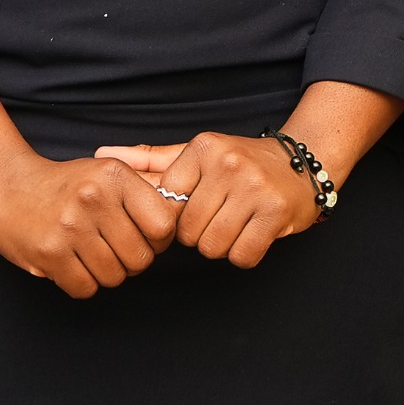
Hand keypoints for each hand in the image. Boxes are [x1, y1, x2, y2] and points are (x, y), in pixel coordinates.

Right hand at [0, 152, 183, 297]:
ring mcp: (70, 226)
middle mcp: (95, 198)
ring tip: (92, 254)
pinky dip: (84, 283)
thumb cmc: (67, 184)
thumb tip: (185, 214)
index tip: (146, 238)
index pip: (164, 225)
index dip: (160, 241)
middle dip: (133, 262)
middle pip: (141, 259)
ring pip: (114, 277)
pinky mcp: (49, 252)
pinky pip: (86, 288)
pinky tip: (74, 264)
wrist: (7, 185)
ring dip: (107, 274)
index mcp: (115, 176)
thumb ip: (145, 191)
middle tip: (116, 250)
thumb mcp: (107, 172)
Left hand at [99, 134, 319, 267]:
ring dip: (222, 245)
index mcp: (204, 148)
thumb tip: (100, 152)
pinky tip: (252, 234)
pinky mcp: (275, 212)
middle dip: (200, 234)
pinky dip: (244, 254)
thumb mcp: (196, 154)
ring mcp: (254, 188)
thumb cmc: (240, 163)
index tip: (196, 207)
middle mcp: (228, 164)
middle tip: (219, 217)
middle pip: (189, 231)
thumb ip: (150, 159)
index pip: (167, 203)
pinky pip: (242, 255)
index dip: (178, 217)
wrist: (302, 164)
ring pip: (213, 246)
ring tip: (235, 224)